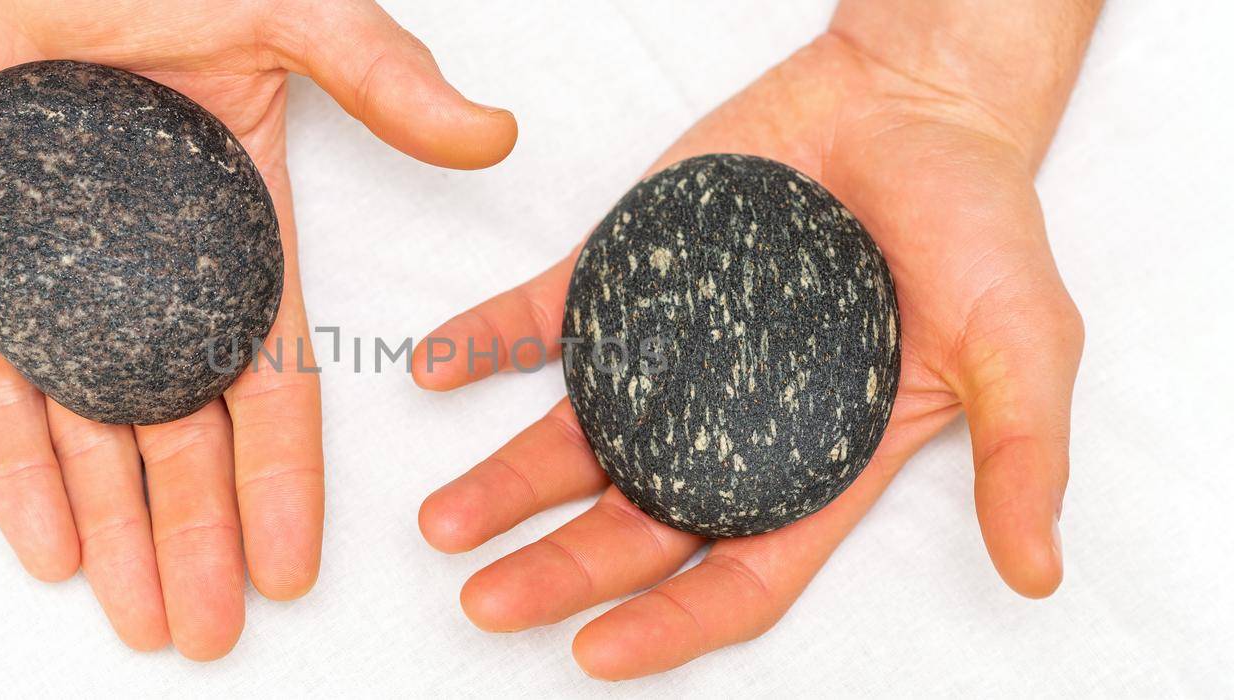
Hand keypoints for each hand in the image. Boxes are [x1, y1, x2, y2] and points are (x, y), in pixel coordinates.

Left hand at [0, 0, 514, 658]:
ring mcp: (57, 288)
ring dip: (119, 535)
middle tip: (209, 637)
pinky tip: (48, 552)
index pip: (271, 382)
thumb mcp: (279, 12)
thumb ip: (379, 75)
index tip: (293, 568)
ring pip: (94, 437)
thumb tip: (489, 133)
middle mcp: (152, 281)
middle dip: (198, 540)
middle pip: (184, 438)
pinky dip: (17, 473)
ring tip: (142, 625)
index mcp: (237, 233)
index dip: (282, 479)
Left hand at [412, 6, 1091, 678]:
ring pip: (576, 439)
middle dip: (559, 571)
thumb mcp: (1024, 341)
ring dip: (504, 482)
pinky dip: (486, 342)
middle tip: (485, 598)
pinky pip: (543, 319)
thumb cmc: (975, 223)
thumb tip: (1038, 574)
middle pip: (634, 524)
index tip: (593, 653)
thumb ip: (1022, 453)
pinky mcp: (625, 273)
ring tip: (441, 520)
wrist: (910, 101)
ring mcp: (668, 351)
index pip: (737, 572)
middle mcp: (726, 422)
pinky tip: (434, 369)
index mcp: (817, 461)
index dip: (670, 624)